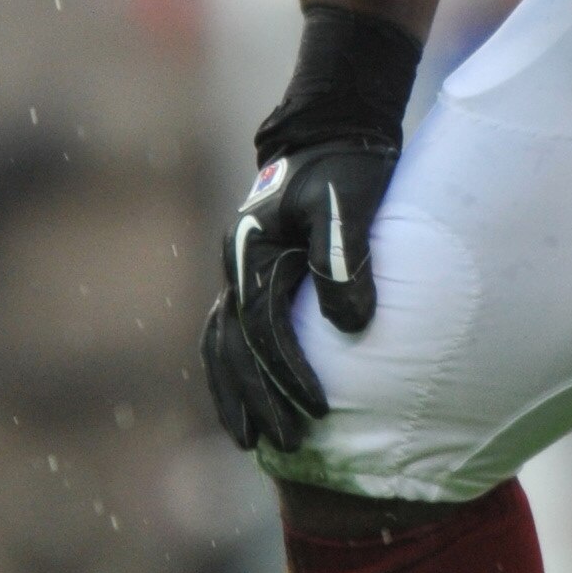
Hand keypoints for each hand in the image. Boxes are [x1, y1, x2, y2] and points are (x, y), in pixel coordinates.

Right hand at [200, 137, 401, 454]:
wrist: (333, 128)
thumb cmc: (345, 164)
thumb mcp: (348, 202)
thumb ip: (345, 259)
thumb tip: (351, 327)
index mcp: (252, 249)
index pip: (264, 329)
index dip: (289, 374)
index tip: (320, 411)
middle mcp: (235, 262)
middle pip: (233, 347)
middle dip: (257, 400)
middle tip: (290, 444)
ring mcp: (238, 269)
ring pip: (220, 346)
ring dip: (234, 394)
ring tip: (252, 442)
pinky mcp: (253, 273)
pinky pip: (230, 335)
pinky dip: (234, 372)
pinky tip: (250, 402)